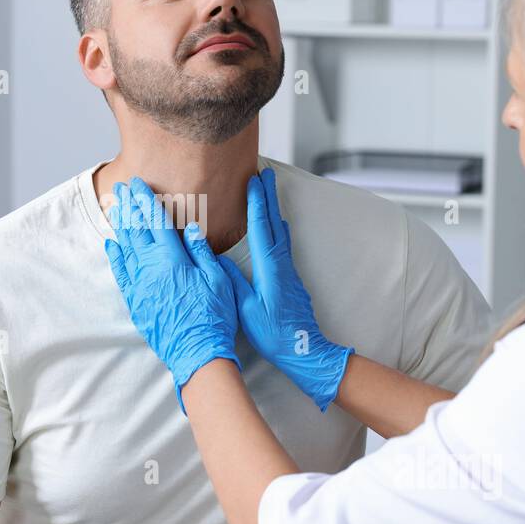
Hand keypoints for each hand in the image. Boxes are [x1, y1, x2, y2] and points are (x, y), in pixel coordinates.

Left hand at [104, 176, 240, 413]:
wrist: (197, 352)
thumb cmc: (214, 317)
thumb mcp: (217, 279)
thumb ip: (201, 251)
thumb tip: (189, 228)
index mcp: (172, 259)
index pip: (155, 221)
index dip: (146, 200)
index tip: (138, 184)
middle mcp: (151, 269)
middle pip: (136, 230)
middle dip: (129, 207)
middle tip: (121, 188)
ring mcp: (140, 286)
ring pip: (126, 248)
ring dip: (121, 225)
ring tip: (116, 207)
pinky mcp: (136, 301)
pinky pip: (121, 273)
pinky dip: (116, 256)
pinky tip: (112, 244)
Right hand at [219, 168, 353, 411]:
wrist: (305, 350)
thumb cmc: (274, 334)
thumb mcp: (247, 310)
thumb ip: (234, 282)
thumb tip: (219, 259)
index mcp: (270, 269)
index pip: (261, 228)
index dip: (257, 203)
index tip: (254, 181)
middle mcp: (282, 264)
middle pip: (274, 222)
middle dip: (268, 197)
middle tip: (264, 173)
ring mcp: (288, 270)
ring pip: (279, 232)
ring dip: (272, 210)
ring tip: (266, 193)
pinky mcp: (290, 278)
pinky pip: (281, 244)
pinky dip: (275, 227)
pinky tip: (274, 227)